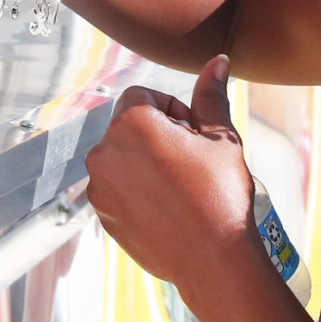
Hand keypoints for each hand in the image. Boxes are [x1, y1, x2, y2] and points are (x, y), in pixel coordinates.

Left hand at [85, 56, 263, 300]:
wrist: (213, 260)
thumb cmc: (220, 194)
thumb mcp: (221, 139)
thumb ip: (210, 95)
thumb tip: (218, 60)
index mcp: (131, 124)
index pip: (143, 96)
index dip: (172, 110)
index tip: (193, 135)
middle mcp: (105, 152)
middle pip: (129, 126)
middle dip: (157, 135)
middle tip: (190, 162)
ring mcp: (99, 187)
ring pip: (121, 158)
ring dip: (145, 162)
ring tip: (180, 187)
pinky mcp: (102, 215)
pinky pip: (117, 188)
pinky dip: (136, 190)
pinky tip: (168, 208)